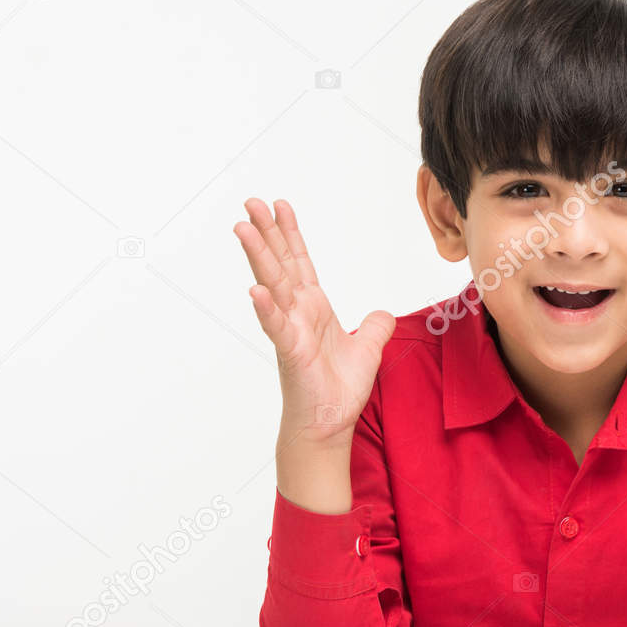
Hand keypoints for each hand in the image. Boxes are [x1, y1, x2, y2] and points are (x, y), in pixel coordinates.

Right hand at [233, 198, 394, 444]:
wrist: (330, 424)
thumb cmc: (338, 391)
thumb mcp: (367, 350)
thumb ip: (375, 327)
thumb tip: (383, 313)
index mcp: (313, 309)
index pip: (299, 263)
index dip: (290, 234)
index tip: (279, 206)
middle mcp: (297, 314)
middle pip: (280, 264)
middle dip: (267, 232)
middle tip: (251, 202)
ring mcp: (291, 331)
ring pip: (273, 286)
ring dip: (258, 257)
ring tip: (243, 228)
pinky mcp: (291, 352)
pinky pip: (277, 326)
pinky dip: (266, 309)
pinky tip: (255, 290)